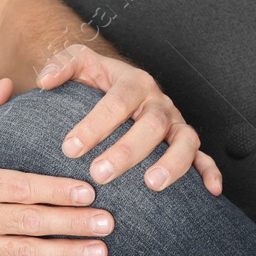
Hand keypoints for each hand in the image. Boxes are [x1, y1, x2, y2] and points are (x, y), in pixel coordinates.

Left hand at [35, 44, 223, 195]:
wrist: (119, 85)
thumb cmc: (98, 80)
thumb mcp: (79, 63)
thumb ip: (61, 66)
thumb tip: (45, 81)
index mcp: (134, 82)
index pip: (117, 101)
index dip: (95, 125)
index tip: (70, 148)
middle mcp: (159, 102)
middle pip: (151, 124)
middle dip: (126, 151)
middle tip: (100, 173)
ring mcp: (176, 124)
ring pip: (184, 141)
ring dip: (172, 163)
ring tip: (151, 185)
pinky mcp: (186, 143)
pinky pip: (204, 157)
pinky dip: (210, 172)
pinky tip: (210, 191)